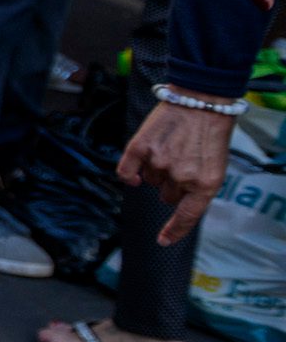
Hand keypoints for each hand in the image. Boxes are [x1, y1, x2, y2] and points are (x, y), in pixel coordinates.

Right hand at [118, 99, 239, 241]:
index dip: (173, 231)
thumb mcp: (215, 166)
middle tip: (182, 160)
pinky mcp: (140, 148)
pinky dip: (128, 175)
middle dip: (172, 184)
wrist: (202, 100)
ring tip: (170, 148)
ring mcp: (160, 162)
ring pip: (149, 180)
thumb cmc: (210, 133)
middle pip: (166, 195)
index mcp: (206, 184)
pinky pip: (126, 172)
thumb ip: (196, 187)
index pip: (187, 216)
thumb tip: (168, 201)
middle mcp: (182, 176)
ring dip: (156, 170)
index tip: (162, 241)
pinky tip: (133, 174)